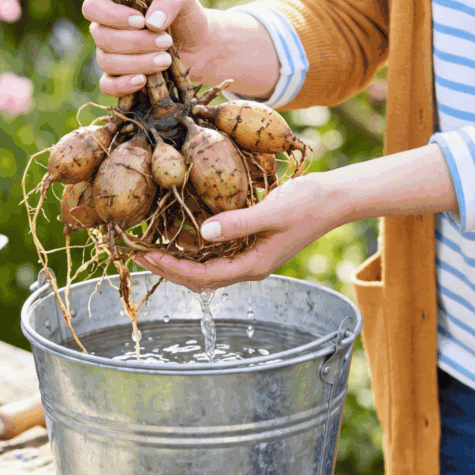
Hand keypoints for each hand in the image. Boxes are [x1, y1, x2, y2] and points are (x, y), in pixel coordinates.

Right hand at [82, 0, 210, 98]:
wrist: (201, 48)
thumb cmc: (187, 18)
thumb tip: (151, 22)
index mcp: (116, 5)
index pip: (92, 7)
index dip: (110, 15)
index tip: (140, 22)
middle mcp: (108, 30)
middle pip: (102, 37)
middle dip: (136, 42)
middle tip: (166, 41)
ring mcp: (111, 56)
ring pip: (106, 62)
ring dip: (136, 62)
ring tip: (166, 60)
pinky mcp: (120, 79)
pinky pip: (107, 86)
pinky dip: (122, 85)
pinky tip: (142, 81)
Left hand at [136, 144, 457, 291]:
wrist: (335, 197)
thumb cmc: (307, 203)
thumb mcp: (271, 211)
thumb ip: (237, 222)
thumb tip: (201, 233)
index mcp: (252, 264)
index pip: (202, 276)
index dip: (171, 270)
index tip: (145, 258)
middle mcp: (248, 264)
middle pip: (199, 276)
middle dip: (168, 267)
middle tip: (139, 253)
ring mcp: (250, 253)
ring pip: (206, 264)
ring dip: (179, 257)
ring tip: (151, 244)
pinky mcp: (252, 240)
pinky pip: (216, 249)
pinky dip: (194, 244)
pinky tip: (179, 230)